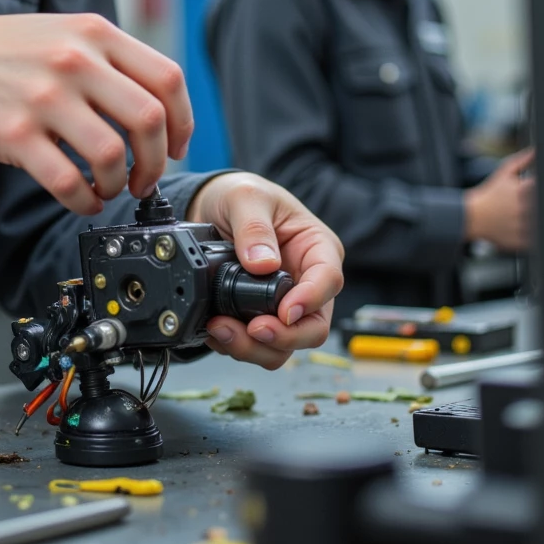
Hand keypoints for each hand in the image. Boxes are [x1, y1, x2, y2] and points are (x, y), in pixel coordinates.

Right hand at [0, 12, 192, 215]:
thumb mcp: (59, 32)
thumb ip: (105, 58)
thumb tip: (154, 107)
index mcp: (93, 33)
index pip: (167, 79)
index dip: (183, 121)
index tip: (177, 144)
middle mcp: (73, 61)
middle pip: (149, 120)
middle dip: (157, 161)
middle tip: (145, 177)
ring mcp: (43, 98)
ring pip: (113, 155)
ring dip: (119, 184)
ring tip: (108, 188)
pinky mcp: (13, 135)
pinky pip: (68, 182)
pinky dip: (85, 202)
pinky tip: (81, 199)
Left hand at [186, 173, 343, 369]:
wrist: (214, 206)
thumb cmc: (243, 196)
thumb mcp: (246, 196)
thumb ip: (253, 226)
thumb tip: (261, 263)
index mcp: (318, 249)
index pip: (328, 281)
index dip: (309, 300)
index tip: (284, 311)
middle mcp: (307, 282)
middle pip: (313, 326)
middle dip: (283, 336)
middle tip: (252, 329)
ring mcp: (284, 304)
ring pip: (285, 345)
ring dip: (254, 347)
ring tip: (220, 328)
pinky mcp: (260, 317)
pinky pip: (258, 345)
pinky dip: (236, 345)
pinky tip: (215, 330)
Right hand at [464, 148, 534, 249]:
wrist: (472, 216)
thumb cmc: (490, 194)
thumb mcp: (504, 173)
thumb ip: (522, 161)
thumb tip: (536, 151)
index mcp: (522, 190)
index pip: (542, 188)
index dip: (540, 190)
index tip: (534, 194)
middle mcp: (523, 208)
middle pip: (542, 208)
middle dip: (535, 207)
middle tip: (525, 206)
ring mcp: (521, 225)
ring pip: (539, 224)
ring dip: (535, 221)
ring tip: (523, 217)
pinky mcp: (519, 241)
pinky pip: (534, 240)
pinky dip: (532, 236)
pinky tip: (522, 229)